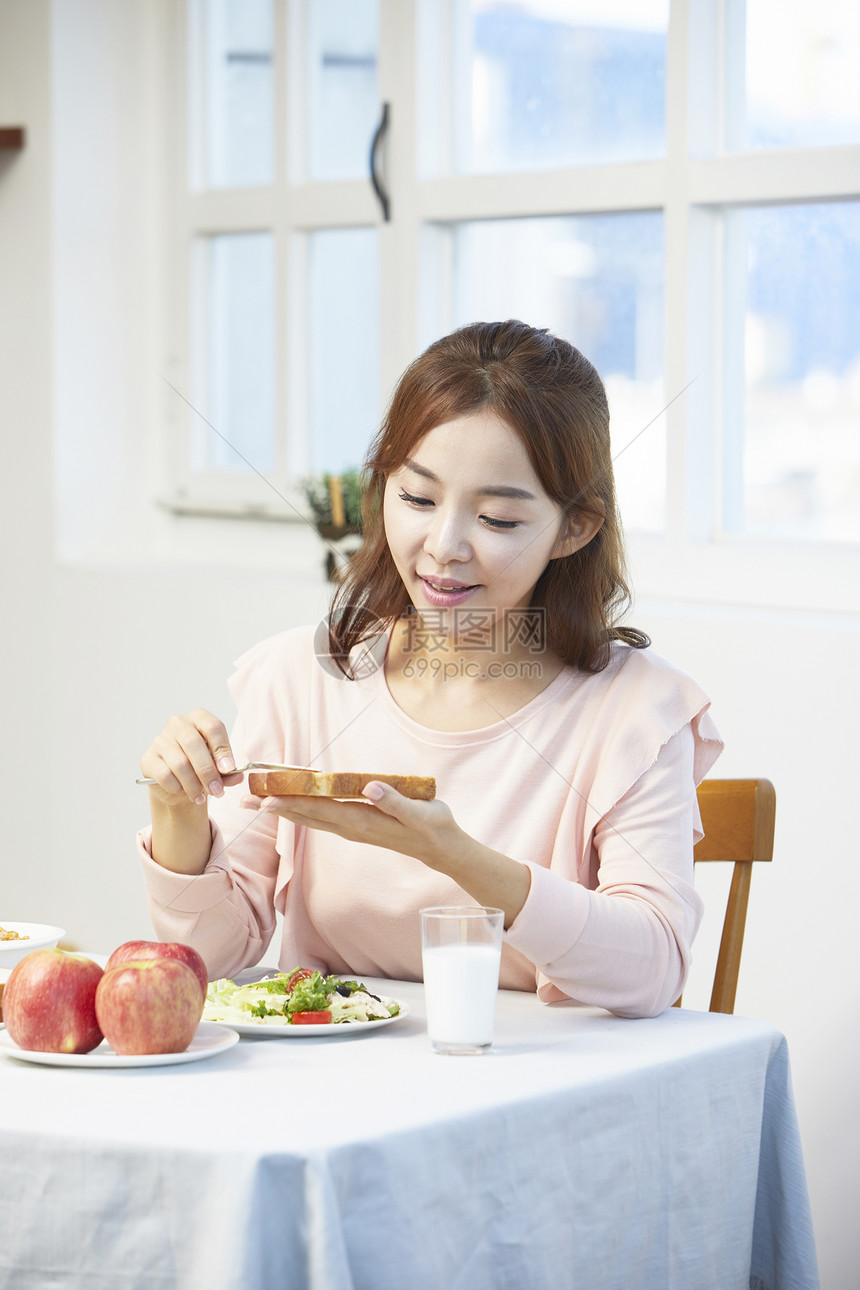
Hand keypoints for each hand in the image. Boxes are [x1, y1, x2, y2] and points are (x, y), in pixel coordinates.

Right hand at [140, 709, 242, 808]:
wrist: (178, 783)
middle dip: (208, 772)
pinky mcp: (148, 759)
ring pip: (180, 763)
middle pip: (194, 744)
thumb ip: (229, 772)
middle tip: (217, 791)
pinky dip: (177, 787)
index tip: (229, 769)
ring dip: (194, 784)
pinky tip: (183, 792)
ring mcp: (160, 740)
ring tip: (201, 797)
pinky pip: (164, 775)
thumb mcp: (218, 768)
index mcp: (199, 718)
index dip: (222, 749)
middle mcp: (178, 724)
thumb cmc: (200, 768)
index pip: (212, 727)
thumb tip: (238, 775)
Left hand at [243, 783, 531, 925]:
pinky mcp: (358, 826)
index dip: (292, 803)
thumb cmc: (433, 827)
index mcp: (363, 821)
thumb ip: (395, 801)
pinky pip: (324, 817)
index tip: (266, 798)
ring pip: (313, 817)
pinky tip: (292, 805)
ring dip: (285, 809)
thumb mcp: (420, 813)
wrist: (443, 848)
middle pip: (308, 815)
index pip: (320, 810)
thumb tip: (370, 787)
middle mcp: (352, 827)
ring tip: (258, 803)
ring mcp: (354, 828)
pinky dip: (303, 810)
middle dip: (277, 807)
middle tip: (246, 799)